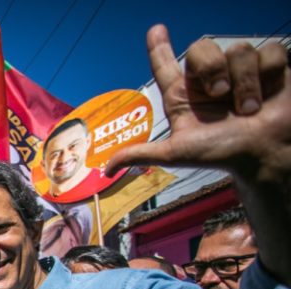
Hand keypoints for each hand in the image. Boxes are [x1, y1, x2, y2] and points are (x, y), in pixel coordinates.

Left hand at [108, 25, 289, 177]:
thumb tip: (107, 169)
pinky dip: (267, 75)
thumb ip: (143, 154)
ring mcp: (239, 72)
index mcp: (185, 95)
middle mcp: (209, 80)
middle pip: (201, 48)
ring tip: (247, 109)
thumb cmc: (224, 153)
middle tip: (220, 94)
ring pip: (238, 51)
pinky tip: (267, 95)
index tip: (155, 30)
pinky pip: (268, 52)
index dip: (158, 47)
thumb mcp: (177, 152)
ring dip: (244, 83)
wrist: (263, 155)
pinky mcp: (269, 68)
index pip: (165, 65)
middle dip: (211, 69)